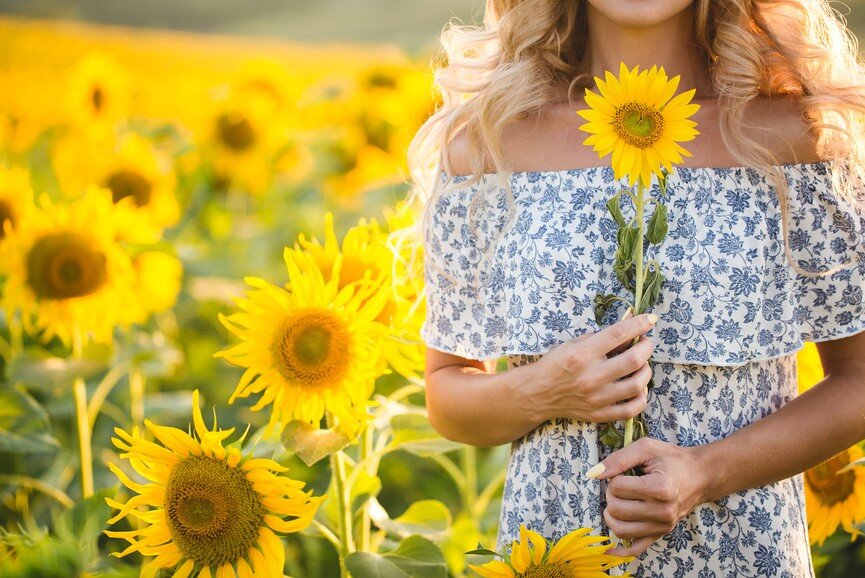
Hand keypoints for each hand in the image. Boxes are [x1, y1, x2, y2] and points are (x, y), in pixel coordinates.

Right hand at [530, 312, 657, 423]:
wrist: (537, 393)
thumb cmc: (556, 364)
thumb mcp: (573, 343)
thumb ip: (601, 337)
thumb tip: (629, 326)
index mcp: (582, 354)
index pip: (618, 335)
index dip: (639, 324)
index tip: (650, 319)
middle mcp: (591, 376)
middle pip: (634, 360)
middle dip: (646, 347)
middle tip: (644, 343)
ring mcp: (597, 398)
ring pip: (637, 385)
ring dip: (646, 371)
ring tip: (641, 365)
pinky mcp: (600, 414)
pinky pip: (632, 409)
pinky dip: (641, 397)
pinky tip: (637, 388)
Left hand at [589, 437, 709, 556]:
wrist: (698, 475)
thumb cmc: (671, 459)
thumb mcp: (645, 448)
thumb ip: (618, 459)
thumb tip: (593, 474)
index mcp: (661, 488)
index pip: (617, 487)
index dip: (615, 476)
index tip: (626, 472)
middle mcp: (664, 511)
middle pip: (616, 509)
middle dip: (611, 494)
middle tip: (621, 484)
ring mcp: (663, 526)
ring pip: (620, 529)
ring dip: (611, 514)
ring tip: (620, 500)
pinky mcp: (660, 534)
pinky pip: (636, 549)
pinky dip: (620, 551)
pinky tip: (608, 548)